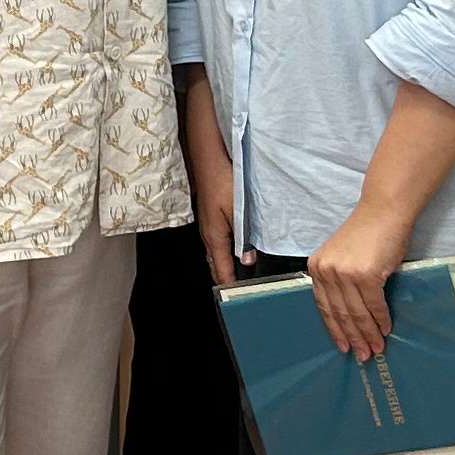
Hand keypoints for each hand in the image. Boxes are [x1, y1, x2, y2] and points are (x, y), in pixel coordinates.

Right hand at [180, 80, 238, 284]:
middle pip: (216, 264)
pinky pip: (218, 241)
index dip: (230, 285)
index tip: (240, 302)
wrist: (206, 151)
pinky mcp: (210, 214)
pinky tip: (237, 250)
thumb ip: (243, 235)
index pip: (221, 269)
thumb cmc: (223, 178)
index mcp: (214, 235)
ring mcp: (207, 223)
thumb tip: (248, 259)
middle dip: (228, 279)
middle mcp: (208, 233)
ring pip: (217, 252)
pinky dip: (226, 251)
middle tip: (244, 293)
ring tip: (242, 277)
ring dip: (226, 265)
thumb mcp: (237, 208)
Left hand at [305, 201, 411, 363]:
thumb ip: (340, 281)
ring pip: (357, 313)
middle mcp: (326, 271)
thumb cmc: (367, 233)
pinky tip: (386, 329)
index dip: (334, 329)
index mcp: (316, 267)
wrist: (384, 211)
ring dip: (368, 334)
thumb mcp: (342, 257)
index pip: (323, 306)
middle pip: (340, 313)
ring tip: (376, 348)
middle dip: (352, 337)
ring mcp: (345, 273)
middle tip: (362, 355)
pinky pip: (374, 305)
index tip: (342, 346)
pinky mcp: (366, 275)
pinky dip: (381, 319)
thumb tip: (351, 316)